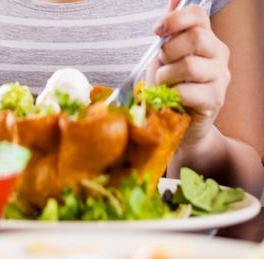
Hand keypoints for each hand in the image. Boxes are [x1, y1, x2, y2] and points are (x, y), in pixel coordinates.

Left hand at [152, 0, 229, 148]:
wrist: (180, 123)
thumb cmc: (171, 89)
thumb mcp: (165, 58)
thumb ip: (170, 33)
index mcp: (206, 40)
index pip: (198, 15)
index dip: (175, 19)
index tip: (157, 31)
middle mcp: (218, 54)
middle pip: (195, 38)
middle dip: (168, 52)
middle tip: (161, 65)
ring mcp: (220, 77)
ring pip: (189, 65)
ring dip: (165, 76)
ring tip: (163, 85)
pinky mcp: (215, 99)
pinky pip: (187, 90)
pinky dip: (171, 94)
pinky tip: (170, 98)